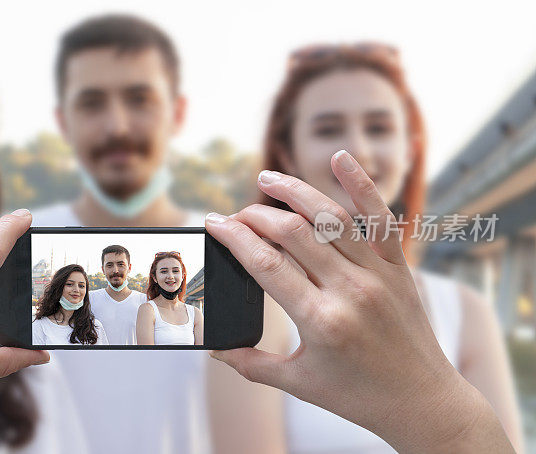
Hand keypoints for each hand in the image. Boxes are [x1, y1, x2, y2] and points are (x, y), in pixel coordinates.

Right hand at [205, 150, 513, 452]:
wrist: (423, 403)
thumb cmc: (358, 396)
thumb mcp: (298, 384)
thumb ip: (251, 364)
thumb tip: (214, 346)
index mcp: (320, 320)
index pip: (266, 264)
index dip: (234, 238)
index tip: (213, 223)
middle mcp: (350, 290)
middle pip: (293, 233)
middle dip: (256, 215)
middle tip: (235, 214)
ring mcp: (379, 274)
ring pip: (332, 217)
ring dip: (296, 191)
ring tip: (268, 179)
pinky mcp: (399, 267)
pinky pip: (381, 218)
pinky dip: (362, 185)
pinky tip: (341, 158)